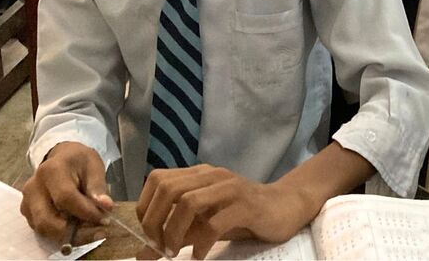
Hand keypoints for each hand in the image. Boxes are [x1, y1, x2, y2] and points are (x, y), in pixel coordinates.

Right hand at [20, 142, 113, 242]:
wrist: (61, 157)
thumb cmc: (79, 161)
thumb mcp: (94, 166)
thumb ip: (98, 187)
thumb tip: (106, 207)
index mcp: (51, 170)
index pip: (65, 198)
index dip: (85, 212)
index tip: (104, 218)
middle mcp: (33, 187)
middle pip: (47, 220)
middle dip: (74, 231)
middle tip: (97, 230)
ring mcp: (27, 201)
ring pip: (43, 229)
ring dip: (67, 235)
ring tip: (89, 229)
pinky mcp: (26, 212)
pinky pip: (42, 230)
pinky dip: (60, 234)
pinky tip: (76, 227)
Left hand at [138, 165, 314, 259]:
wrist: (285, 207)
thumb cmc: (241, 216)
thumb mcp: (204, 224)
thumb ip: (177, 235)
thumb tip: (143, 253)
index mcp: (200, 175)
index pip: (159, 179)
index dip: (146, 207)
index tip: (148, 235)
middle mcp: (213, 176)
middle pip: (169, 189)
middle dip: (155, 222)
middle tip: (159, 247)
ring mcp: (231, 188)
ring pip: (189, 202)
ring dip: (174, 232)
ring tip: (174, 253)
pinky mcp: (247, 206)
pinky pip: (216, 223)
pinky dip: (201, 243)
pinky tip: (199, 255)